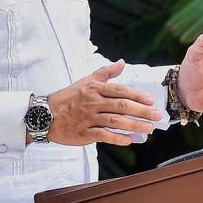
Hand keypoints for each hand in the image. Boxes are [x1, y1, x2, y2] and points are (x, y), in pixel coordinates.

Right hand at [45, 60, 165, 146]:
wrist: (45, 115)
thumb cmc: (69, 97)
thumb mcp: (86, 81)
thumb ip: (106, 72)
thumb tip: (122, 62)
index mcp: (95, 88)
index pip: (120, 90)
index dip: (137, 95)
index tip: (151, 100)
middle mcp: (93, 102)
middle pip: (122, 106)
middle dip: (142, 111)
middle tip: (157, 115)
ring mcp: (88, 118)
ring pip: (115, 121)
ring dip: (134, 125)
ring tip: (148, 128)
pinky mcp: (84, 133)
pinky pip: (103, 135)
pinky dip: (117, 138)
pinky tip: (129, 140)